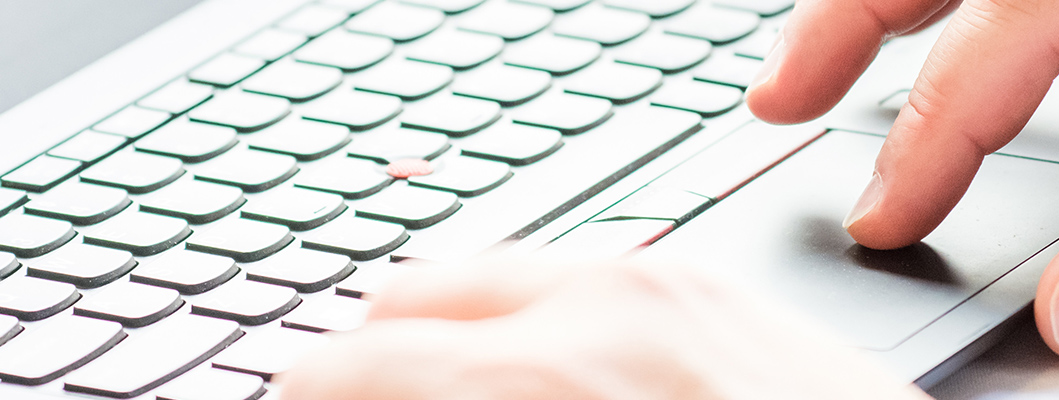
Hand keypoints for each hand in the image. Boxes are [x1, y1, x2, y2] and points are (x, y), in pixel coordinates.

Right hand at [275, 257, 931, 399]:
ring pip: (486, 281)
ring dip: (441, 342)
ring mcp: (663, 287)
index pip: (341, 376)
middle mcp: (594, 313)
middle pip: (398, 312)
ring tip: (447, 397)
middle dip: (362, 375)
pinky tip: (545, 377)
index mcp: (538, 386)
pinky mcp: (716, 289)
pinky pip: (576, 278)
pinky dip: (528, 321)